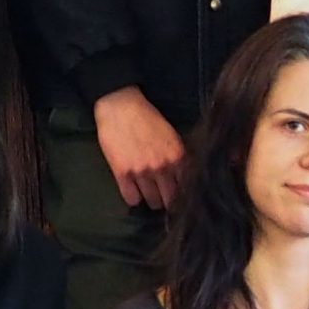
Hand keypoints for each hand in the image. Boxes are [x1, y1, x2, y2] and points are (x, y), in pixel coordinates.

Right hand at [93, 86, 186, 213]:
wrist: (121, 106)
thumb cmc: (148, 118)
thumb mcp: (173, 136)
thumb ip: (180, 158)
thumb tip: (187, 179)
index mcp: (178, 157)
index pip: (187, 188)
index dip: (184, 195)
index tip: (181, 198)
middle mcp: (163, 167)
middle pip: (170, 200)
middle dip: (168, 201)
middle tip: (163, 197)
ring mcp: (142, 172)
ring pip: (152, 202)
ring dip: (150, 200)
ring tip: (148, 193)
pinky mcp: (122, 173)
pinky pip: (131, 199)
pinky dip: (133, 198)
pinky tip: (133, 191)